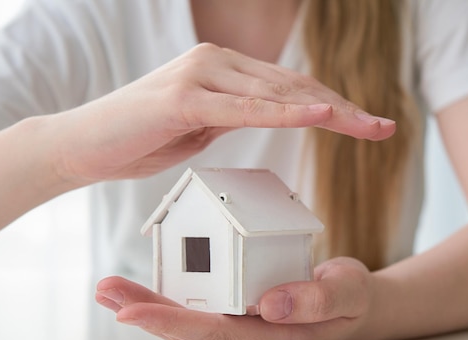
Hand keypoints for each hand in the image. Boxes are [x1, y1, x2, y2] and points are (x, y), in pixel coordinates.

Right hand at [51, 43, 395, 185]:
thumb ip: (230, 116)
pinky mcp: (184, 98)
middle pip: (294, 89)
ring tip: (368, 126)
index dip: (333, 107)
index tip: (369, 125)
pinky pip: (243, 109)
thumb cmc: (139, 138)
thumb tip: (262, 116)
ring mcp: (201, 76)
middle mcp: (217, 64)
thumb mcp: (198, 128)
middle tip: (384, 128)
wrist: (83, 146)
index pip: (290, 90)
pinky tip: (318, 117)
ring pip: (277, 95)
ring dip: (327, 112)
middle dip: (344, 110)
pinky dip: (282, 114)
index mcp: (224, 72)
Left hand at [95, 257, 375, 339]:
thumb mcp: (349, 291)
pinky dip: (169, 304)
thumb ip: (317, 299)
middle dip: (145, 313)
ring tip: (111, 290)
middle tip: (106, 291)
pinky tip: (146, 293)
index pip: (216, 333)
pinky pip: (200, 316)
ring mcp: (246, 339)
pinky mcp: (242, 326)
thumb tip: (270, 303)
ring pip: (190, 327)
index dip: (172, 323)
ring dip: (149, 309)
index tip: (130, 312)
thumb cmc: (354, 299)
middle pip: (191, 333)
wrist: (360, 310)